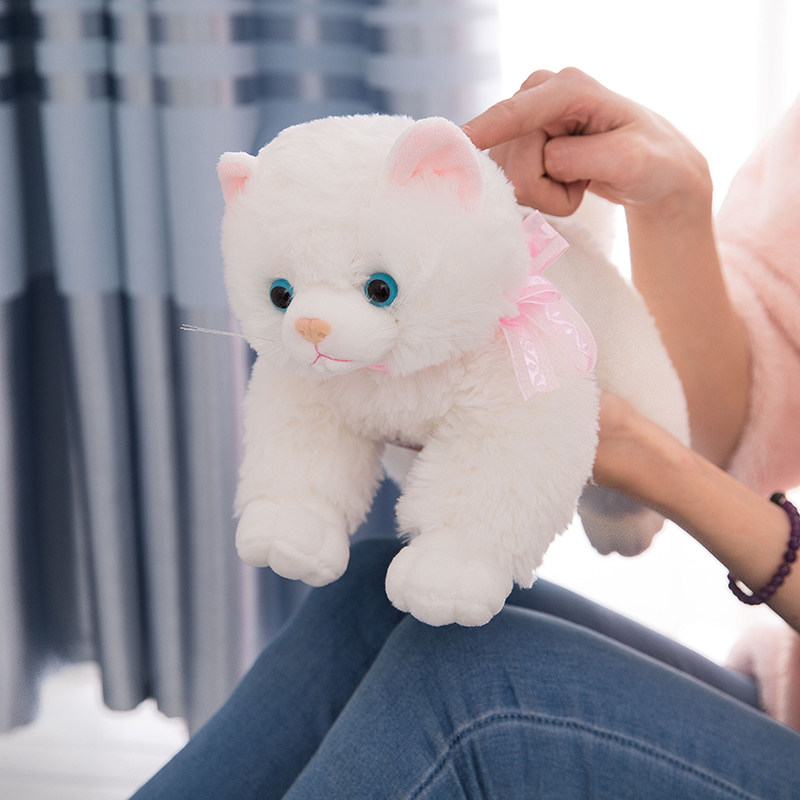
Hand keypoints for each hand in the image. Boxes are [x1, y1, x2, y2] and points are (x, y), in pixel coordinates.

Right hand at [462, 68, 710, 217]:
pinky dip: (543, 196)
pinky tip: (565, 182)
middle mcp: (538, 95)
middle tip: (582, 183)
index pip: (516, 114)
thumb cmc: (650, 160)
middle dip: (545, 186)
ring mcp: (524, 122)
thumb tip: (545, 160)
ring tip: (578, 181)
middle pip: (511, 161)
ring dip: (546, 193)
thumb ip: (584, 158)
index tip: (455, 143)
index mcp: (568, 88)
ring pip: (508, 178)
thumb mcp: (631, 161)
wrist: (653, 169)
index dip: (485, 130)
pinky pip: (510, 185)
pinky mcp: (517, 144)